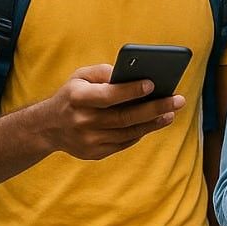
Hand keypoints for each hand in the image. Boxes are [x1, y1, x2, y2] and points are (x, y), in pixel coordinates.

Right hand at [39, 64, 181, 159]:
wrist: (48, 127)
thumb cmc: (72, 95)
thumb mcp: (80, 76)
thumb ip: (104, 72)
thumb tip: (131, 74)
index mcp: (77, 98)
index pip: (108, 96)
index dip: (131, 90)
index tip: (153, 83)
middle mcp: (82, 121)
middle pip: (124, 117)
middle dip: (155, 108)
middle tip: (178, 100)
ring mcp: (88, 140)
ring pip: (128, 132)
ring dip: (153, 122)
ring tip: (171, 112)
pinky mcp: (94, 153)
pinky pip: (124, 143)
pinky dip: (141, 132)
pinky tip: (155, 122)